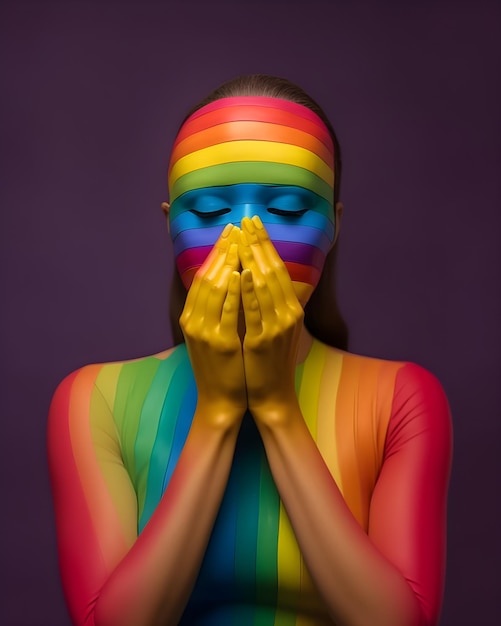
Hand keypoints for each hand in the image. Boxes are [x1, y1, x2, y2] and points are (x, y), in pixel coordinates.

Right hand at [180, 224, 245, 426]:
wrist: (220, 401)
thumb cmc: (221, 368)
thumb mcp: (212, 335)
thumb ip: (215, 311)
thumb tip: (226, 281)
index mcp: (191, 318)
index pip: (202, 276)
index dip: (215, 252)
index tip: (229, 232)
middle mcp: (193, 321)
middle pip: (206, 277)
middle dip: (222, 250)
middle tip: (235, 227)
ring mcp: (204, 332)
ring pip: (214, 289)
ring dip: (226, 262)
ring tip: (238, 241)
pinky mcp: (221, 344)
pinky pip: (226, 311)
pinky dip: (232, 290)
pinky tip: (238, 273)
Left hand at [239, 216, 303, 422]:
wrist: (272, 395)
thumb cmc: (270, 362)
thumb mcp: (278, 329)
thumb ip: (274, 303)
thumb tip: (263, 276)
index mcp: (291, 309)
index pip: (278, 268)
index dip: (266, 244)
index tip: (254, 223)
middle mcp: (288, 314)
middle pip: (273, 271)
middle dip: (259, 243)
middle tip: (247, 219)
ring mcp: (277, 327)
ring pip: (265, 286)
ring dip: (253, 259)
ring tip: (242, 237)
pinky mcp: (262, 341)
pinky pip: (255, 311)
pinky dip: (249, 291)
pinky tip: (243, 273)